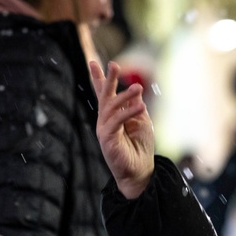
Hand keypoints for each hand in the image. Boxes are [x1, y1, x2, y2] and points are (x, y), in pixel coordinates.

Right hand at [88, 60, 155, 198]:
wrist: (139, 172)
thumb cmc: (140, 148)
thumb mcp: (141, 122)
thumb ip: (136, 107)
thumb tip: (136, 90)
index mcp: (112, 116)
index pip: (104, 94)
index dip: (100, 78)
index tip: (93, 62)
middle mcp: (105, 121)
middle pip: (104, 96)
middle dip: (108, 79)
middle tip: (114, 65)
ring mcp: (104, 130)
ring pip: (111, 107)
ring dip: (125, 96)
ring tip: (138, 88)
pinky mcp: (107, 139)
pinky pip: (117, 121)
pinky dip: (128, 112)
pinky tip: (140, 105)